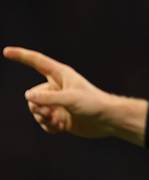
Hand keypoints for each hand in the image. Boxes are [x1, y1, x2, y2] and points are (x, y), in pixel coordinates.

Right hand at [3, 46, 146, 143]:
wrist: (107, 121)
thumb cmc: (94, 104)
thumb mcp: (70, 99)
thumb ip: (48, 98)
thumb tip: (28, 96)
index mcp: (61, 75)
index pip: (37, 62)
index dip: (22, 56)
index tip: (6, 51)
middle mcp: (57, 87)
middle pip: (32, 95)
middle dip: (38, 107)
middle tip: (51, 113)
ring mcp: (57, 102)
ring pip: (35, 110)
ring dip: (44, 118)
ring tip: (58, 121)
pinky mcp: (59, 115)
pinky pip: (42, 122)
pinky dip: (49, 126)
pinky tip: (61, 127)